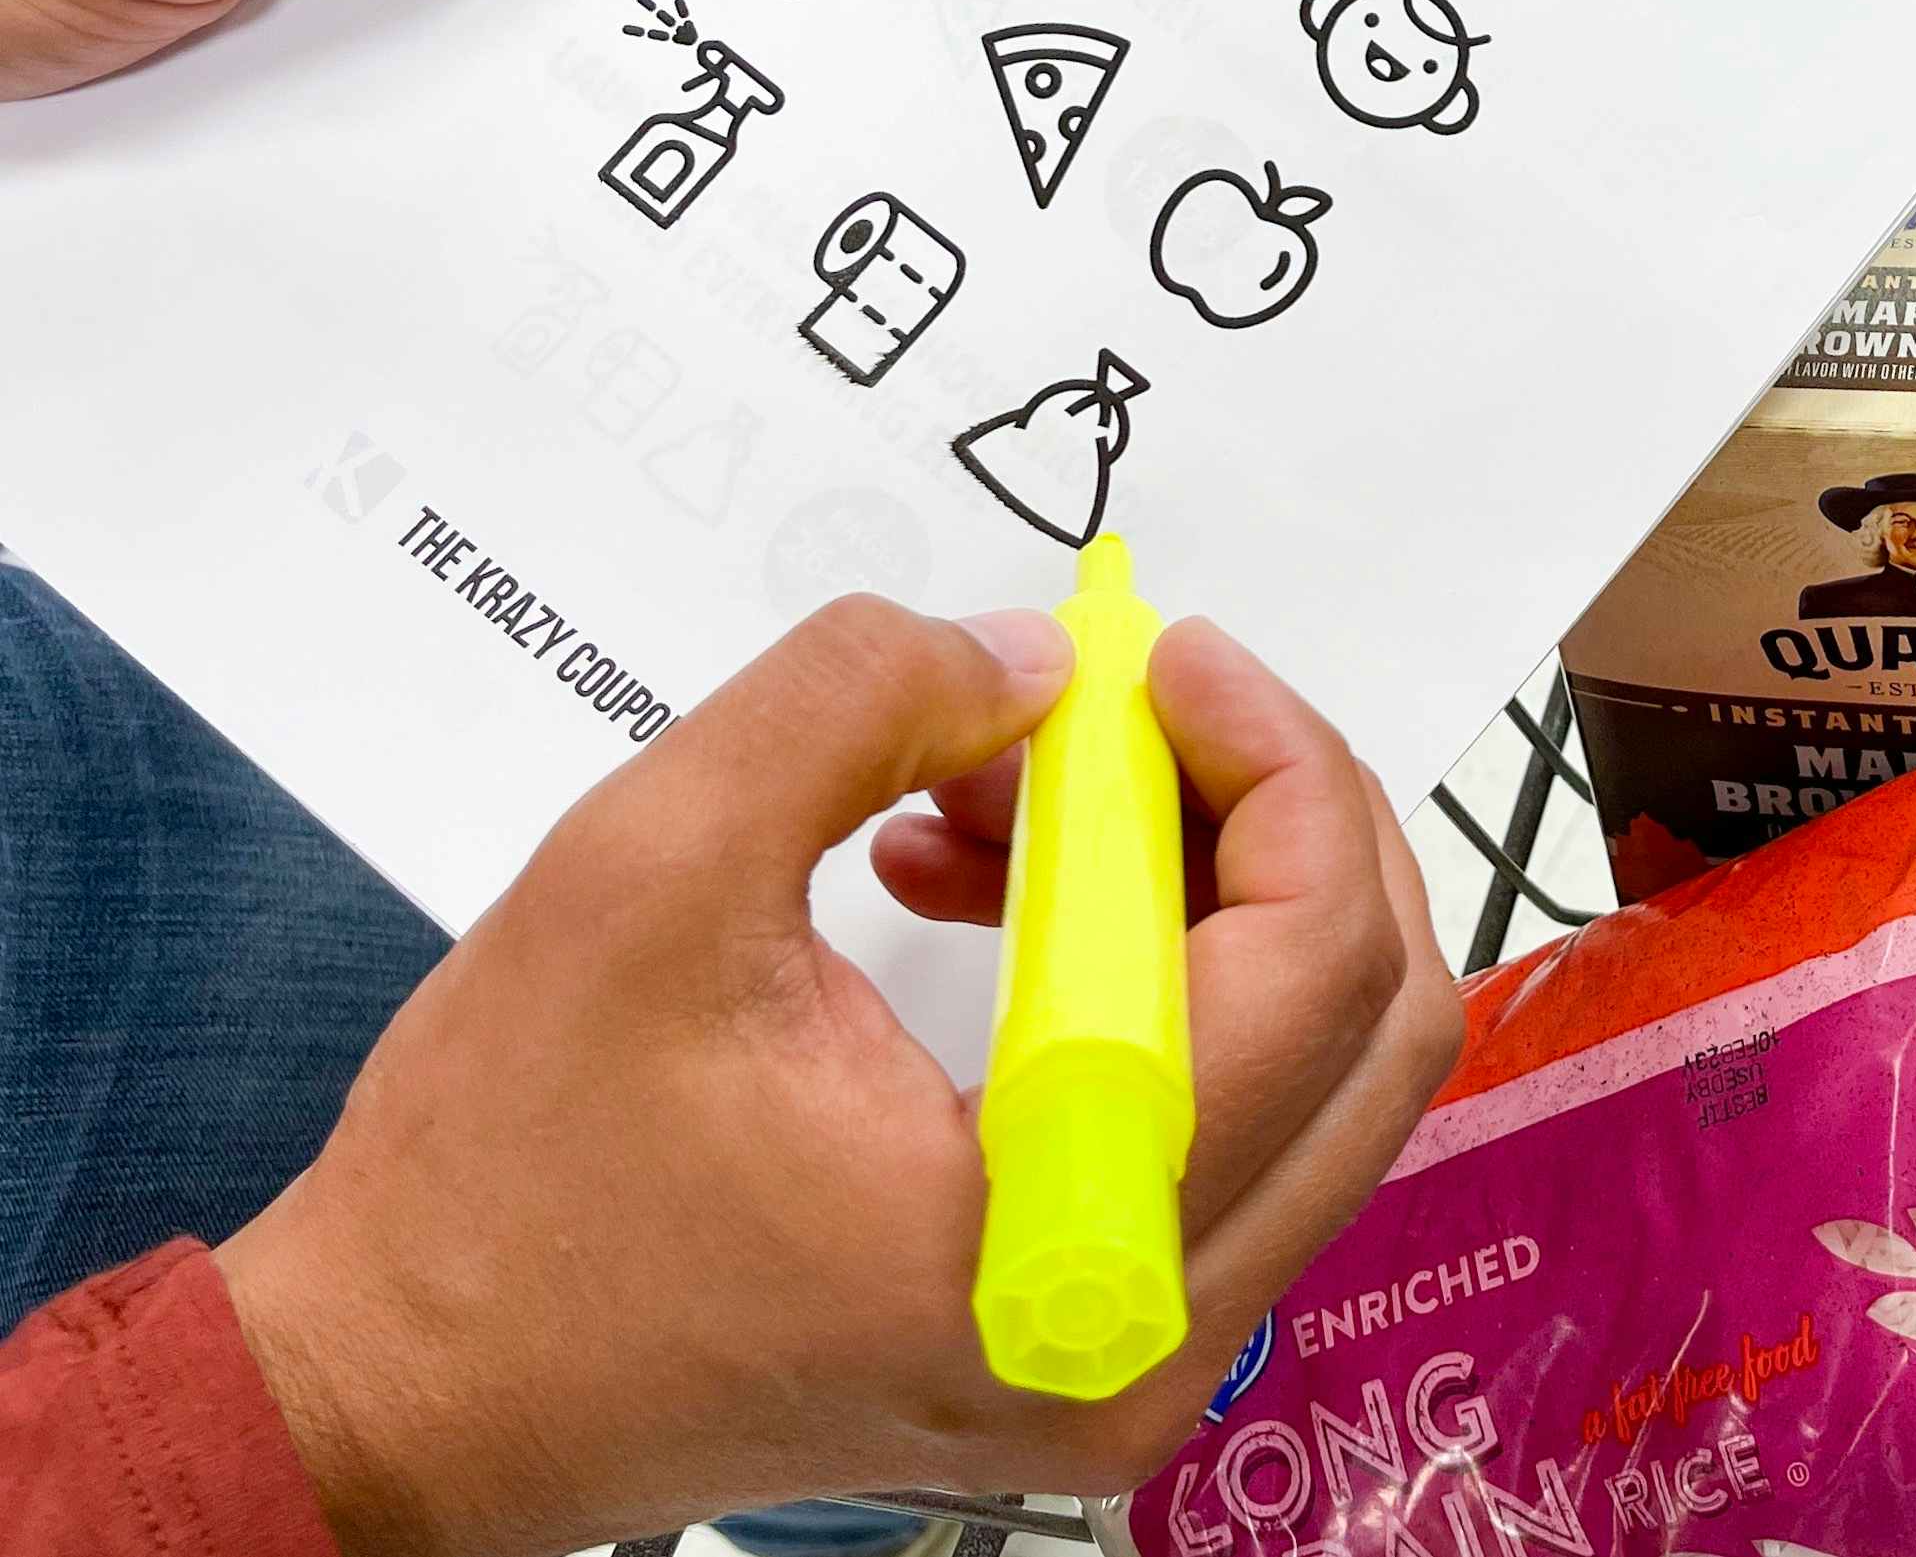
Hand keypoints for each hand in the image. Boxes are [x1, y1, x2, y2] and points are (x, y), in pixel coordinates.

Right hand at [217, 597, 1462, 1556]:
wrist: (406, 1396)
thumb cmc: (507, 1165)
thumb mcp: (649, 867)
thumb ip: (860, 705)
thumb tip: (1045, 660)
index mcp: (1052, 1244)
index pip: (1310, 970)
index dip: (1276, 767)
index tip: (1164, 656)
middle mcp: (1136, 1336)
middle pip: (1372, 1023)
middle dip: (1278, 819)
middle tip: (1138, 705)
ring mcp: (1127, 1359)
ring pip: (1321, 1075)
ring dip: (1208, 890)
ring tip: (1007, 790)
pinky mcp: (1087, 1345)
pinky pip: (1225, 1129)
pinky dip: (1150, 980)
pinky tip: (980, 882)